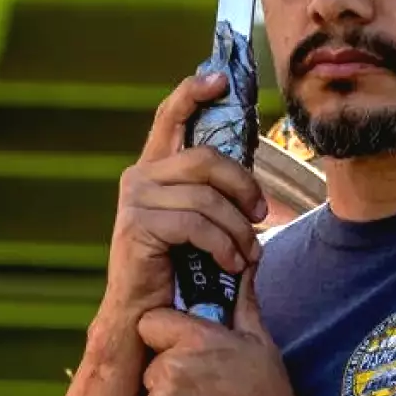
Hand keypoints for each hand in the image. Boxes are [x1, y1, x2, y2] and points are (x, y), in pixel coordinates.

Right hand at [104, 72, 267, 330]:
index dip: (192, 92)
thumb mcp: (199, 224)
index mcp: (154, 170)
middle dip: (244, 186)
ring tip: (247, 254)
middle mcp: (139, 177)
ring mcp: (134, 200)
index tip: (219, 79)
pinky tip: (232, 264)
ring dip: (238, 229)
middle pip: (206, 158)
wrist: (144, 317)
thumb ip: (213, 195)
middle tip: (261, 217)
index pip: (170, 118)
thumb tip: (249, 179)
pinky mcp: (137, 225)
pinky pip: (196, 223)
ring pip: (207, 196)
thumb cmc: (177, 272)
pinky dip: (224, 245)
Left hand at [138, 269, 307, 395]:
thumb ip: (242, 303)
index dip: (166, 332)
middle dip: (170, 371)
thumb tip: (245, 264)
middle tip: (206, 388)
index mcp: (193, 342)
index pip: (150, 321)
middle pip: (151, 361)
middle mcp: (170, 372)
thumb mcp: (260, 346)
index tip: (184, 346)